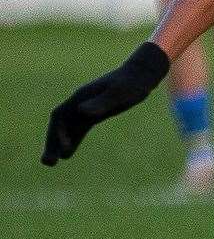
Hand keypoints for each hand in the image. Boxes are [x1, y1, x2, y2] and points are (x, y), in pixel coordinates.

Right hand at [42, 41, 170, 164]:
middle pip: (59, 125)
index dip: (58, 132)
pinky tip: (67, 155)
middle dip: (52, 142)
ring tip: (50, 163)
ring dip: (58, 145)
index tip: (63, 148)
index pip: (60, 116)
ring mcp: (86, 108)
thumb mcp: (119, 93)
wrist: (141, 75)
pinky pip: (78, 129)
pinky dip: (72, 141)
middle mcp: (79, 103)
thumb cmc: (131, 82)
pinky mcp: (95, 113)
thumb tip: (82, 112)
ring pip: (67, 129)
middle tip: (47, 163)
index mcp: (81, 97)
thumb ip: (102, 102)